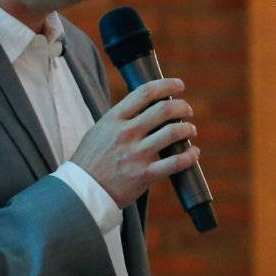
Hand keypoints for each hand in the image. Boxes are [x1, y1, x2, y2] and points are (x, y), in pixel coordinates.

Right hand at [69, 77, 198, 205]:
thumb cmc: (91, 159)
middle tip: (187, 111)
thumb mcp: (100, 130)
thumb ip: (121, 118)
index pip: (145, 92)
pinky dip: (189, 156)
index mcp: (114, 119)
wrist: (82, 190)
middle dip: (182, 107)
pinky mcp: (144, 175)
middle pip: (164, 110)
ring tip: (191, 130)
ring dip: (188, 129)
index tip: (179, 85)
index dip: (167, 85)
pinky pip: (175, 163)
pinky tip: (193, 153)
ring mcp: (136, 154)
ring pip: (173, 133)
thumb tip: (146, 106)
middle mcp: (126, 133)